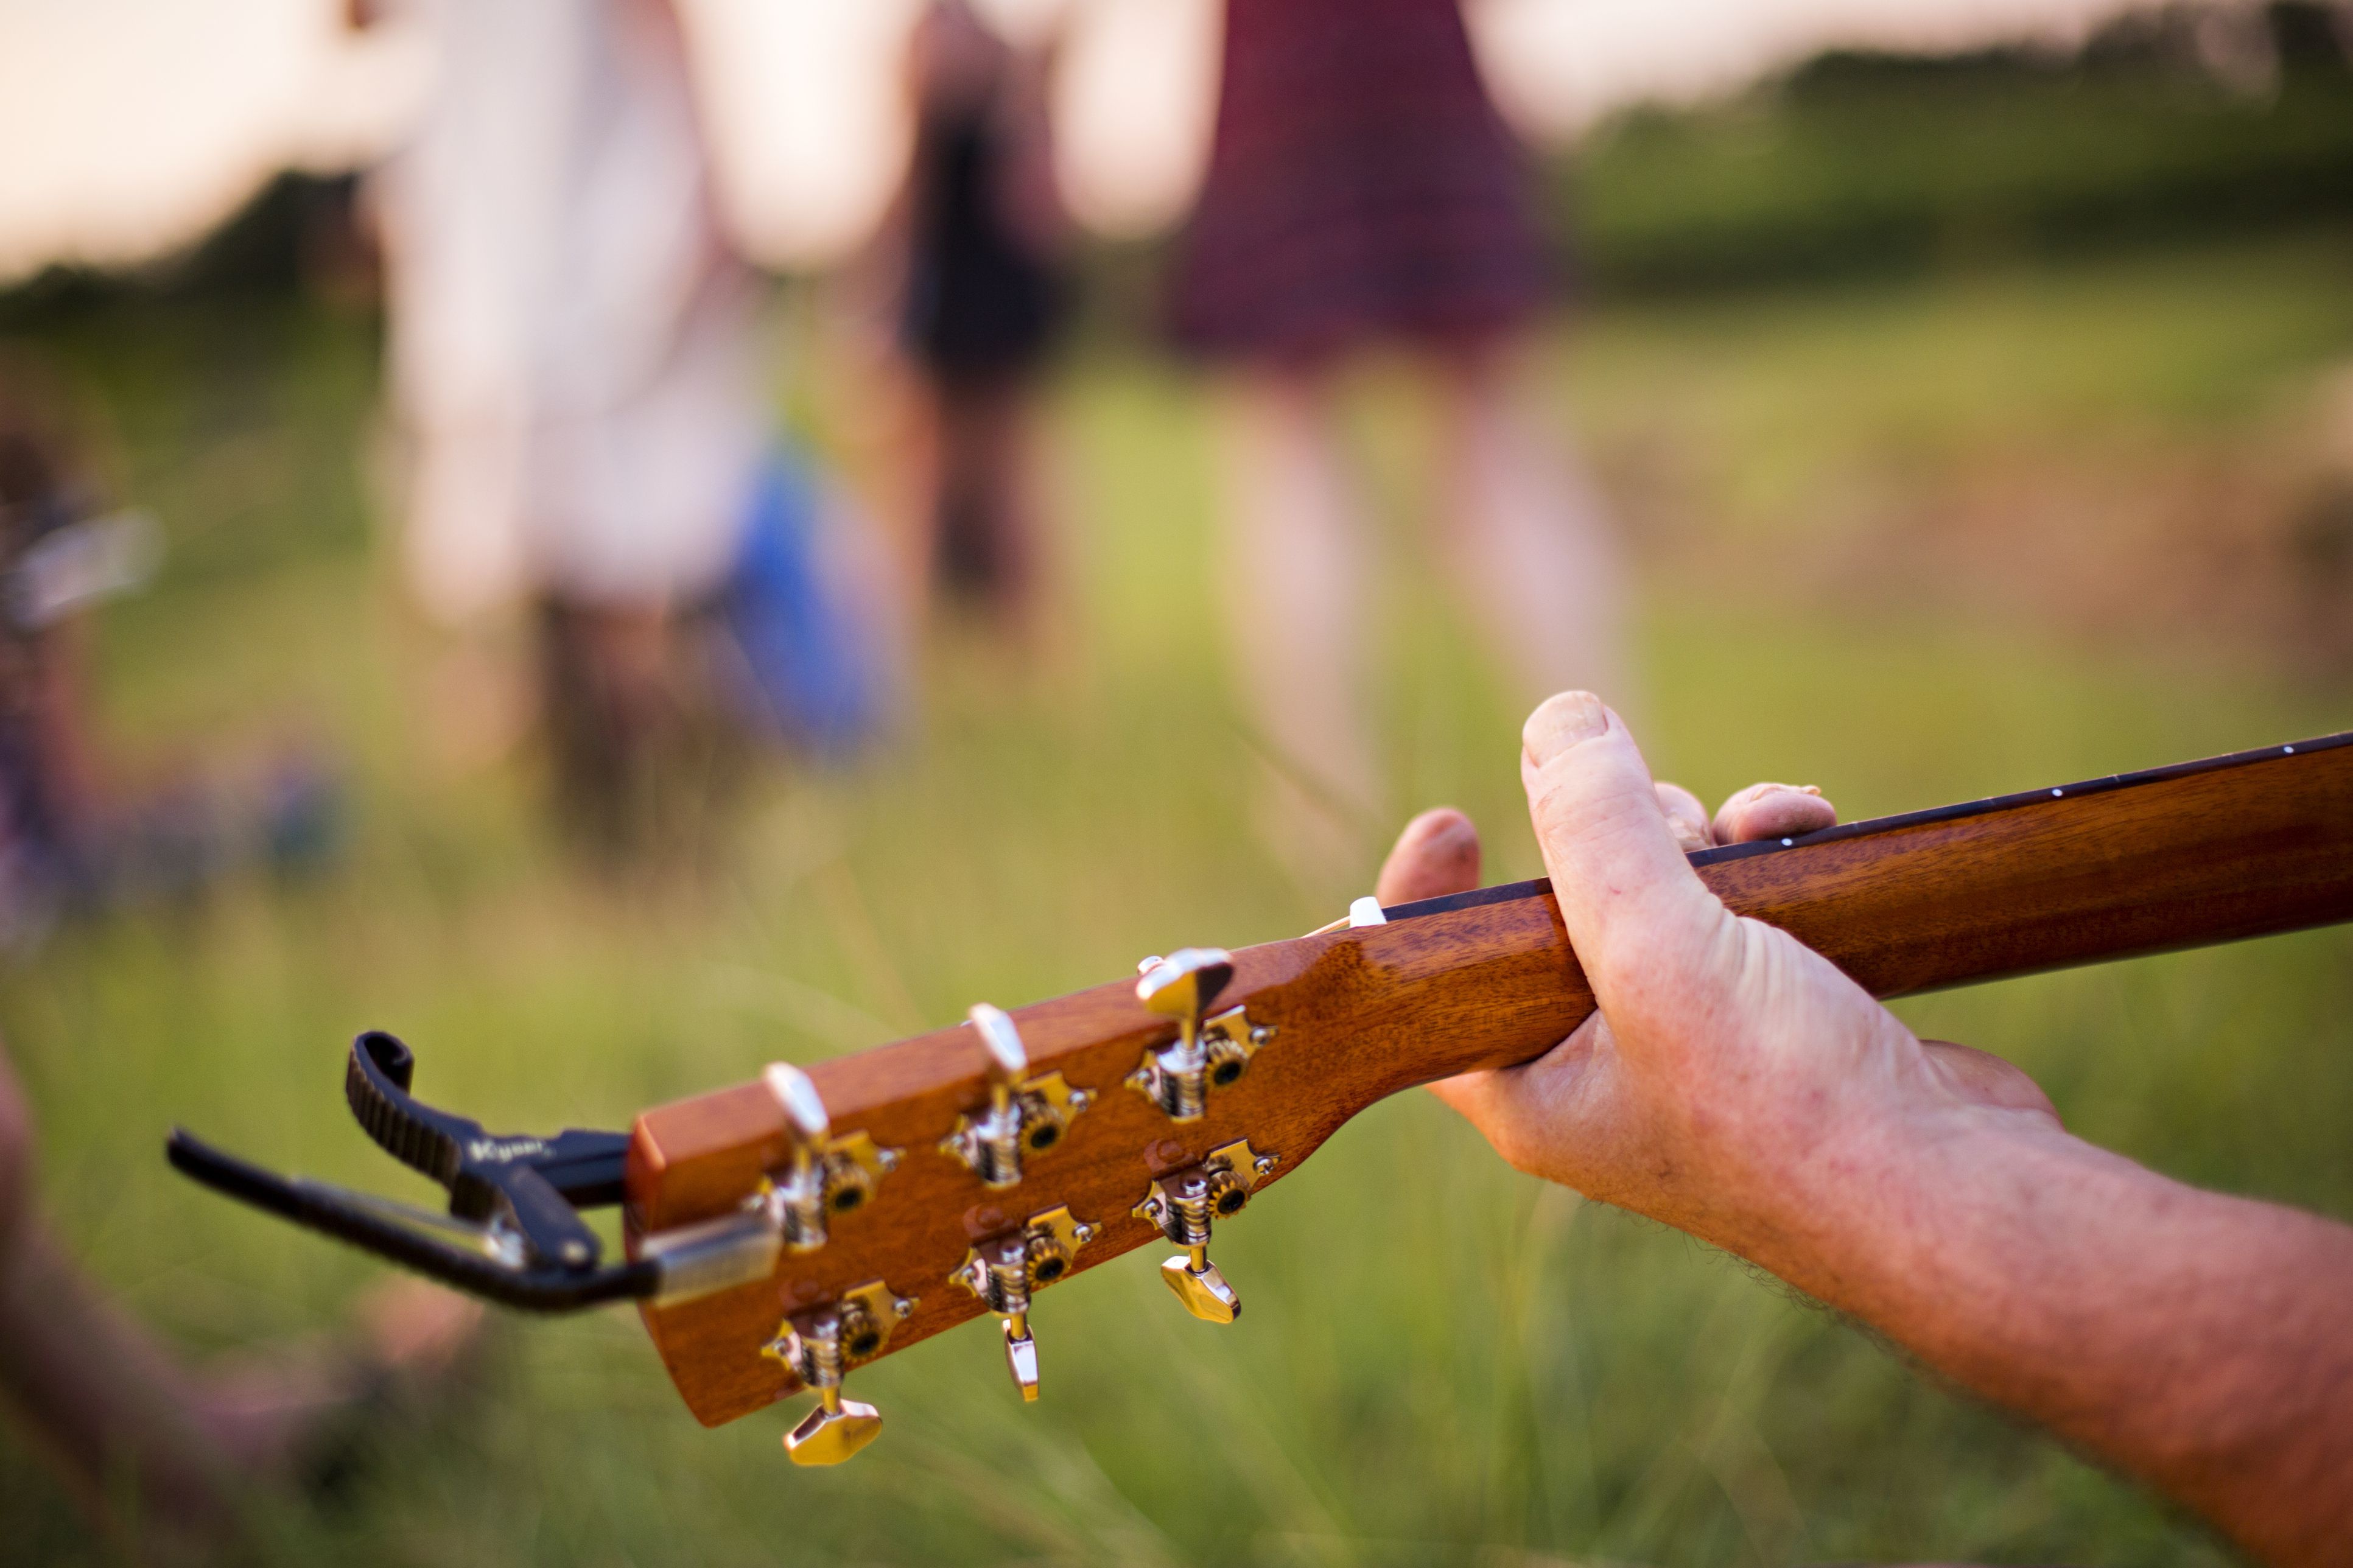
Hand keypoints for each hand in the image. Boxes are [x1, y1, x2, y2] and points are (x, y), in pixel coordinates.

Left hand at [1374, 692, 2053, 1267]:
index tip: (1454, 820)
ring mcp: (1692, 1043)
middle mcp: (1598, 1071)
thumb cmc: (1789, 1109)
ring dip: (1706, 834)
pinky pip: (1739, 906)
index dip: (1425, 899)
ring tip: (1764, 827)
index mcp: (1529, 1090)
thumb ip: (1596, 830)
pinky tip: (1811, 826)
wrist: (1954, 1191)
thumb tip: (1557, 720)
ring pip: (1661, 889)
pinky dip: (1767, 857)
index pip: (1434, 983)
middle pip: (1561, 906)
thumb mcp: (1660, 954)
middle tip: (1677, 836)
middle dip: (1617, 836)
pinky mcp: (1773, 1017)